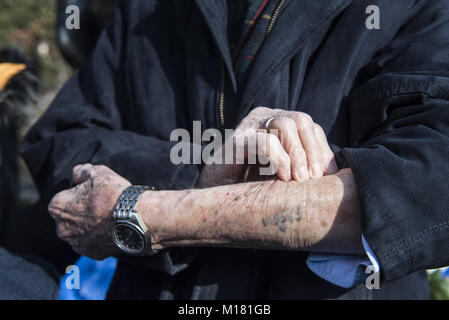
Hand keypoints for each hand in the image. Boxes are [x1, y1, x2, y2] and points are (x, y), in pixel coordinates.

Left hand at [48, 164, 130, 259]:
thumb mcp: (99, 173)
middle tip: (102, 204)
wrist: (136, 219)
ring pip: (81, 231)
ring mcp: (77, 244)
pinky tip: (113, 228)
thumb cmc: (115, 195)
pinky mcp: (92, 254)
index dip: (80, 192)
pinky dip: (100, 236)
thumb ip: (83, 171)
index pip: (64, 196)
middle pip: (70, 216)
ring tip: (109, 216)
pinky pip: (93, 242)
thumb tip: (78, 173)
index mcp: (57, 207)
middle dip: (82, 210)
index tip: (94, 191)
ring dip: (90, 225)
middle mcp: (62, 229)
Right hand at [197, 107, 337, 186]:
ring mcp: (250, 125)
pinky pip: (265, 141)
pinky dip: (279, 159)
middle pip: (302, 120)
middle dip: (313, 151)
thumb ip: (303, 165)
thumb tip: (334, 172)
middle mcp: (266, 118)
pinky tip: (282, 177)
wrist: (216, 194)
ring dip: (298, 155)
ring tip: (299, 180)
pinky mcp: (237, 140)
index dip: (322, 149)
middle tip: (314, 179)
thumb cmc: (252, 183)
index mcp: (279, 122)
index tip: (326, 175)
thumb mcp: (284, 172)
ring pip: (286, 125)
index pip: (310, 126)